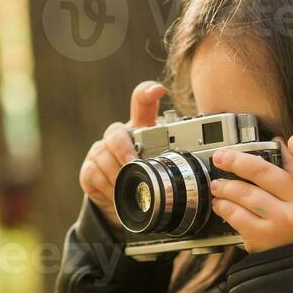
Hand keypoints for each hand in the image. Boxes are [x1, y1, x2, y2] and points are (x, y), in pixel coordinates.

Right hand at [79, 80, 165, 234]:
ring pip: (103, 155)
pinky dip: (106, 186)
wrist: (120, 201)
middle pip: (115, 132)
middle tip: (133, 163)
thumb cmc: (145, 176)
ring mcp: (101, 150)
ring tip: (128, 187)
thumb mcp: (165, 167)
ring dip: (117, 173)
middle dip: (124, 149)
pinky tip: (116, 193)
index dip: (148, 93)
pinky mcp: (88, 168)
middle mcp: (119, 135)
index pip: (142, 102)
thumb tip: (204, 162)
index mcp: (140, 129)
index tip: (158, 91)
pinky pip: (93, 172)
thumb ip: (180, 160)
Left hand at [210, 133, 292, 253]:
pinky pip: (236, 217)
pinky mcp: (264, 239)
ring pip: (245, 195)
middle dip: (235, 161)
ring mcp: (282, 223)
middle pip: (263, 172)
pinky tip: (221, 204)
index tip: (292, 140)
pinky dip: (225, 207)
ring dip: (225, 186)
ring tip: (218, 184)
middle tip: (221, 157)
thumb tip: (275, 143)